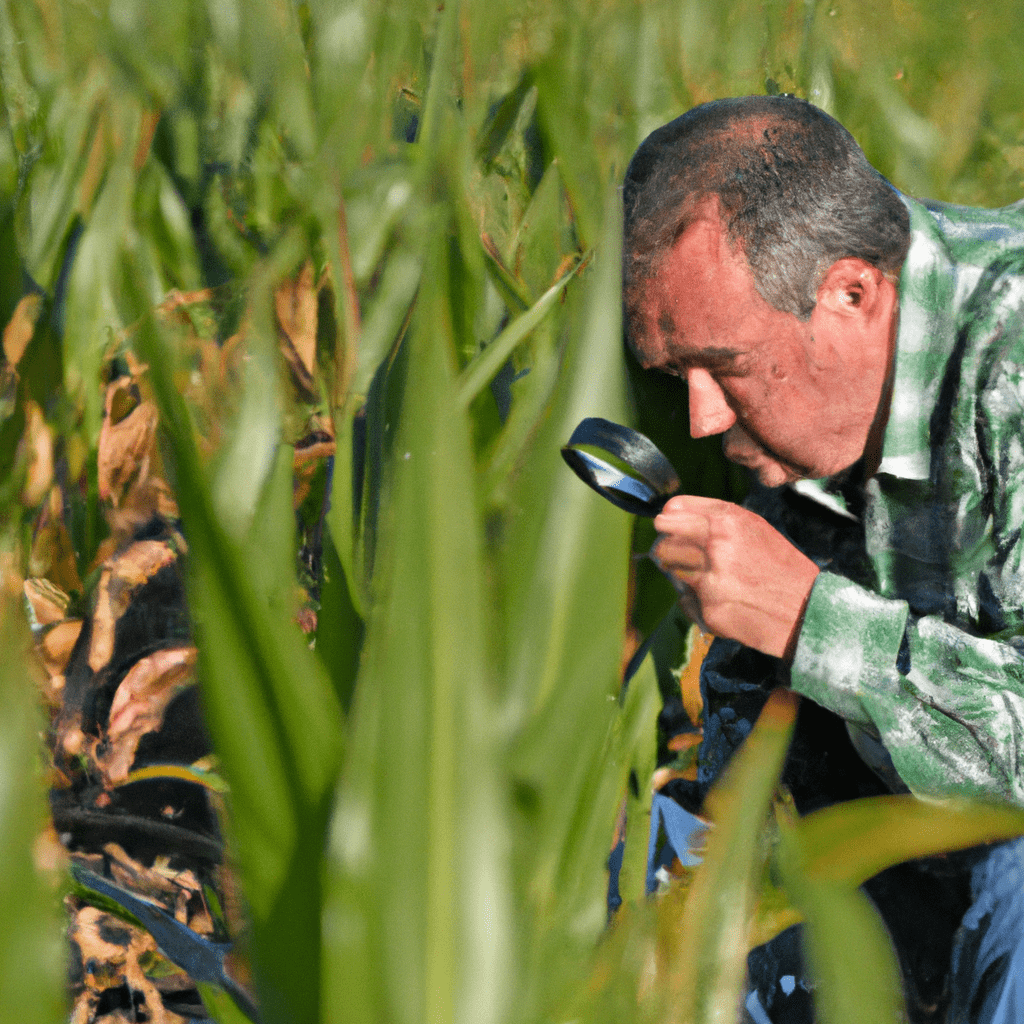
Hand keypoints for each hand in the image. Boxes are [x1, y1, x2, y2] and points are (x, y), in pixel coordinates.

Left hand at [651, 496, 819, 660]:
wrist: (807, 609)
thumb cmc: (781, 566)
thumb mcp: (755, 528)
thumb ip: (716, 521)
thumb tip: (672, 517)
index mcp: (727, 520)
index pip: (673, 510)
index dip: (669, 520)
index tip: (670, 528)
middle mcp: (715, 545)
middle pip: (663, 542)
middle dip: (670, 550)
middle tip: (683, 558)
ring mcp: (710, 578)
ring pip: (670, 570)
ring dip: (682, 575)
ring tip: (710, 580)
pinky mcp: (709, 608)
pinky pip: (685, 600)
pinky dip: (697, 602)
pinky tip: (723, 602)